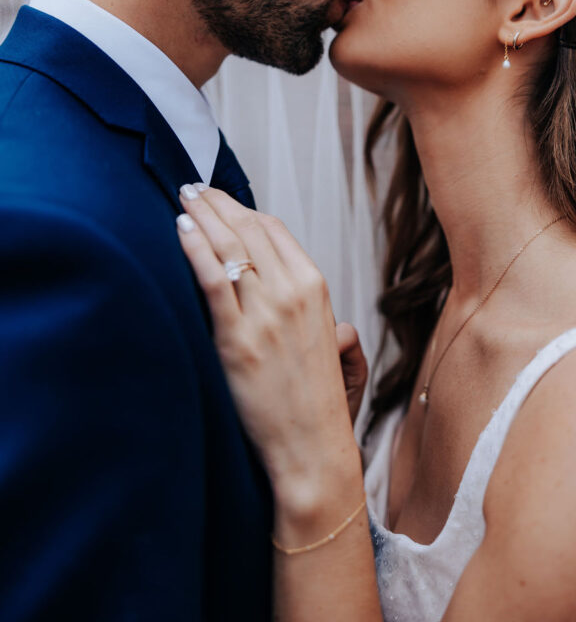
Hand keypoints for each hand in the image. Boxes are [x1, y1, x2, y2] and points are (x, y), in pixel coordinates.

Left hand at [177, 186, 361, 512]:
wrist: (311, 448)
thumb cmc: (316, 399)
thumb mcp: (332, 343)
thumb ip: (322, 312)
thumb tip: (321, 307)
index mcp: (315, 287)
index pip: (273, 229)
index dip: (242, 209)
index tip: (220, 201)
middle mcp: (292, 292)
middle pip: (248, 229)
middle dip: (217, 202)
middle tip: (193, 188)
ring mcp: (265, 314)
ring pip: (229, 245)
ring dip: (201, 214)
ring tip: (182, 199)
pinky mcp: (237, 338)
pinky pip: (212, 279)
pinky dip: (194, 247)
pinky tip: (180, 230)